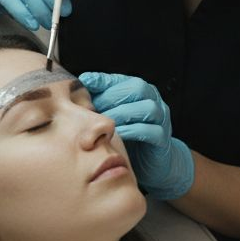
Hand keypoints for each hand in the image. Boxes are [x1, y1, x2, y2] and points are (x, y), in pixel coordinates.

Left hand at [79, 72, 194, 199]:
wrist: (150, 162)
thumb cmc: (128, 137)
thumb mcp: (112, 118)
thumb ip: (100, 105)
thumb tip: (76, 93)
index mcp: (140, 92)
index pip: (123, 79)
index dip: (104, 80)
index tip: (85, 80)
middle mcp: (153, 101)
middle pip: (137, 88)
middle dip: (113, 96)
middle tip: (95, 106)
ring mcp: (161, 119)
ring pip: (146, 108)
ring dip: (123, 113)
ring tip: (105, 121)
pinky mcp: (163, 138)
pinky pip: (150, 131)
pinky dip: (133, 131)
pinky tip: (119, 134)